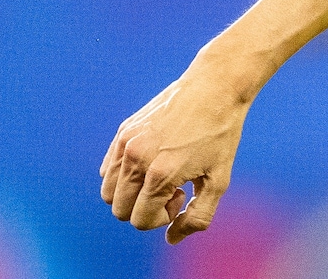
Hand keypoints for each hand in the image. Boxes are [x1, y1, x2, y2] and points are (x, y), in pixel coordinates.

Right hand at [99, 69, 250, 243]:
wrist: (215, 87)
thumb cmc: (221, 134)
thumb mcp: (219, 179)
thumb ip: (198, 217)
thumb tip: (171, 239)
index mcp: (160, 174)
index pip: (140, 220)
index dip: (162, 218)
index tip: (181, 197)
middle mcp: (136, 159)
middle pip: (120, 210)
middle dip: (145, 209)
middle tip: (173, 188)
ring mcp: (126, 144)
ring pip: (108, 192)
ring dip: (131, 194)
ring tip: (160, 175)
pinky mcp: (122, 132)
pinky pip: (107, 170)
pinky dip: (123, 176)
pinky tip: (151, 161)